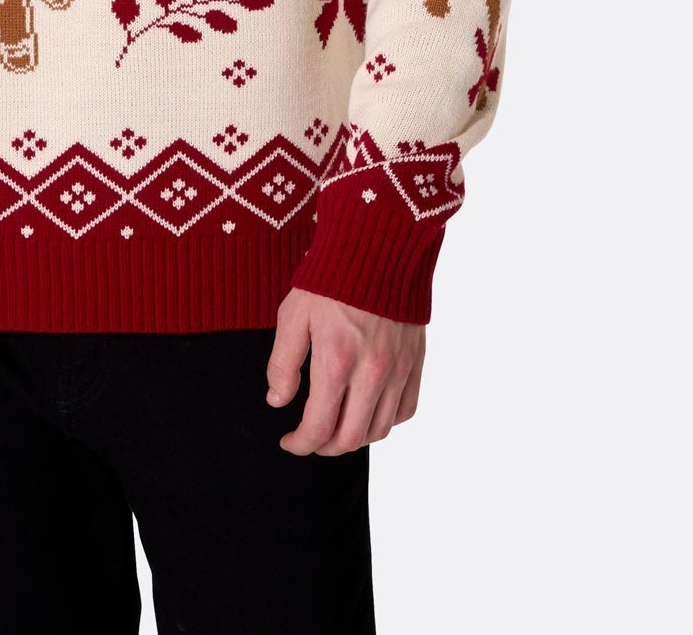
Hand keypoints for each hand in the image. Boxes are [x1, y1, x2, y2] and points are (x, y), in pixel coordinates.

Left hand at [264, 287, 424, 455]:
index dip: (300, 444)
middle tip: (311, 439)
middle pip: (351, 438)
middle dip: (325, 447)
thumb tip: (278, 401)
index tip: (289, 442)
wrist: (377, 246)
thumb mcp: (294, 315)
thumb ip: (283, 362)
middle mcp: (372, 374)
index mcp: (336, 363)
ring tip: (337, 427)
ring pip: (380, 429)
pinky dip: (387, 420)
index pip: (318, 427)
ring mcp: (398, 369)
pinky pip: (406, 409)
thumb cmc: (331, 278)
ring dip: (356, 438)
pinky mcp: (415, 360)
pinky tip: (369, 410)